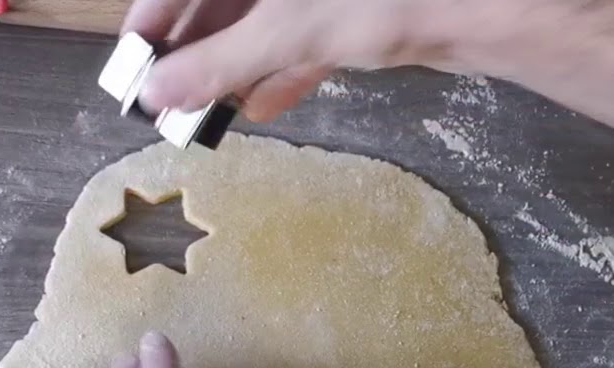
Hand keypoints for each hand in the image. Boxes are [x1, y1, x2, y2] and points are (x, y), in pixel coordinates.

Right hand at [122, 0, 525, 120]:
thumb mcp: (285, 31)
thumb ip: (217, 62)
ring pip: (265, 20)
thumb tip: (159, 93)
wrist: (475, 11)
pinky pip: (304, 37)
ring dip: (235, 66)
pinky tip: (257, 108)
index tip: (138, 56)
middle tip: (168, 96)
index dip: (158, 13)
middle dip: (197, 49)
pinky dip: (282, 71)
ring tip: (205, 111)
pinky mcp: (357, 9)